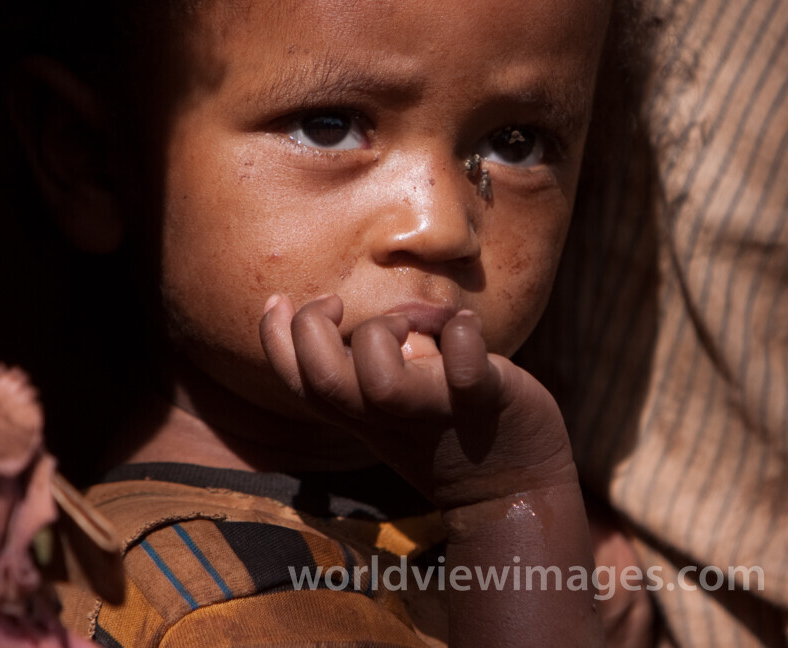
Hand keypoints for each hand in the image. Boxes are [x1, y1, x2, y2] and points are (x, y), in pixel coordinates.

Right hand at [258, 293, 577, 510]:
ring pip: (383, 382)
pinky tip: (467, 321)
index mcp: (361, 413)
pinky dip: (463, 336)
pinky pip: (467, 372)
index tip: (280, 299)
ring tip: (408, 321)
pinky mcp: (484, 402)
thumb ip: (362, 368)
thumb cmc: (446, 428)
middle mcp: (388, 417)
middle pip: (323, 379)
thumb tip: (336, 310)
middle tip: (340, 303)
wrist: (513, 488)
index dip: (274, 338)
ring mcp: (434, 410)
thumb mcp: (392, 405)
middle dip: (313, 328)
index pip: (297, 382)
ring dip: (384, 333)